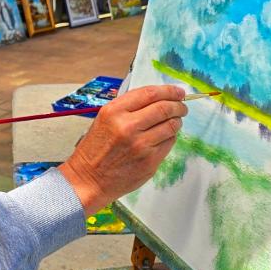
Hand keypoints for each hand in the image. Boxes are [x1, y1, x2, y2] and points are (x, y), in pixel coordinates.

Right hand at [58, 85, 186, 214]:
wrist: (89, 179)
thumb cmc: (95, 149)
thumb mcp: (104, 119)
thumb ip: (128, 108)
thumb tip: (157, 98)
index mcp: (114, 111)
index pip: (149, 93)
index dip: (168, 90)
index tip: (177, 91)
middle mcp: (127, 126)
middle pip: (164, 108)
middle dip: (178, 105)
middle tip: (182, 106)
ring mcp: (141, 145)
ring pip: (171, 126)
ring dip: (177, 121)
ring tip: (176, 121)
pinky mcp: (150, 161)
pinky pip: (169, 143)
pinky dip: (171, 137)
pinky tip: (165, 136)